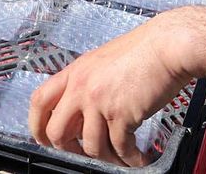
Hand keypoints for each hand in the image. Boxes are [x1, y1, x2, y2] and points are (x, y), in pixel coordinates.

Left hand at [28, 9, 196, 166]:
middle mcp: (82, 87)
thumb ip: (88, 83)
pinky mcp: (122, 114)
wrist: (169, 45)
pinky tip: (139, 158)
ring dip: (107, 159)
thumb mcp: (103, 61)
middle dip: (70, 150)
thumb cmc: (144, 50)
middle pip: (57, 132)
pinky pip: (120, 148)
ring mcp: (100, 101)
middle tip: (85, 154)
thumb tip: (85, 111)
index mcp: (75, 72)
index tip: (45, 139)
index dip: (37, 126)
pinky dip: (130, 159)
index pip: (39, 101)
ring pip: (91, 147)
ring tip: (121, 159)